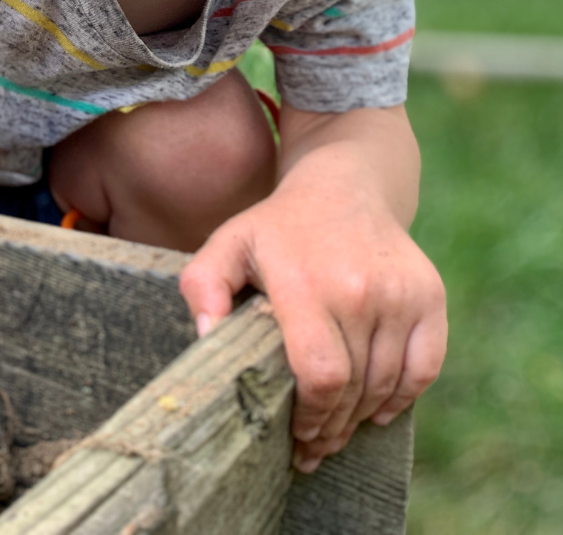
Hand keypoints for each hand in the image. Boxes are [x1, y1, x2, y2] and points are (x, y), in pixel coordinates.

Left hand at [179, 168, 445, 471]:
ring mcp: (400, 294)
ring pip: (388, 384)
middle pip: (354, 388)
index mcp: (305, 283)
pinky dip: (402, 398)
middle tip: (313, 448)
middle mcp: (359, 289)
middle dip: (332, 428)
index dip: (310, 414)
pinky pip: (425, 368)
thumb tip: (207, 338)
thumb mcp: (229, 243)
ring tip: (337, 434)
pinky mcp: (430, 296)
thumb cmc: (277, 227)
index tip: (294, 433)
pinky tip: (377, 410)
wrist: (344, 187)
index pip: (320, 373)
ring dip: (362, 418)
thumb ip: (204, 286)